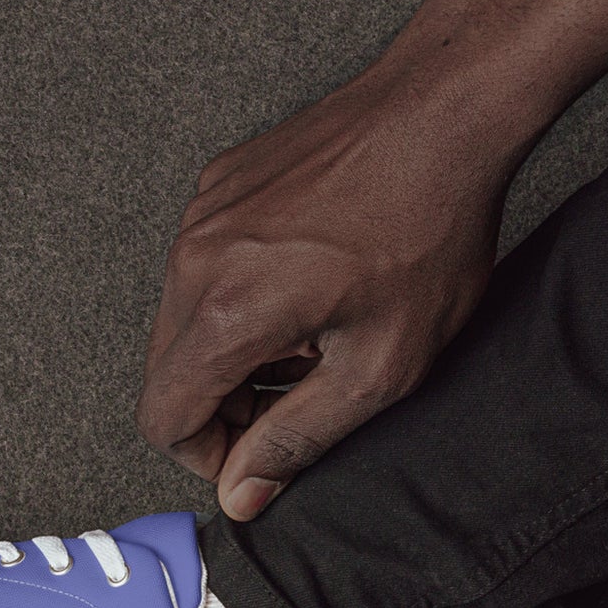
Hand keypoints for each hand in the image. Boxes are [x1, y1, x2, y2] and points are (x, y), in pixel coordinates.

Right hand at [137, 64, 511, 521]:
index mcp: (228, 311)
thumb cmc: (429, 231)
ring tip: (315, 337)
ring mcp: (203, 213)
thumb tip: (243, 495)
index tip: (261, 453)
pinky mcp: (220, 185)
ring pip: (182, 323)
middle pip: (166, 373)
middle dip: (224, 406)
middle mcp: (196, 257)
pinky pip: (203, 270)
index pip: (163, 418)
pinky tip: (309, 288)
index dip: (209, 457)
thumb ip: (298, 440)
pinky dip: (240, 300)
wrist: (444, 113)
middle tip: (301, 395)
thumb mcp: (379, 369)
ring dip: (235, 352)